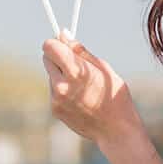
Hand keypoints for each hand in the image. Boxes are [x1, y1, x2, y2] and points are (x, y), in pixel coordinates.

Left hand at [41, 30, 143, 147]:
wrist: (115, 130)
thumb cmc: (114, 96)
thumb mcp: (103, 68)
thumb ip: (80, 51)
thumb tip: (63, 33)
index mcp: (75, 71)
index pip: (49, 46)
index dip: (56, 43)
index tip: (64, 45)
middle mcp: (61, 85)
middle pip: (46, 58)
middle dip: (58, 57)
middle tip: (75, 65)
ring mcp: (56, 99)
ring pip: (51, 75)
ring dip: (61, 75)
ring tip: (83, 87)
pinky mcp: (54, 109)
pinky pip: (53, 91)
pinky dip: (62, 90)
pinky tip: (80, 99)